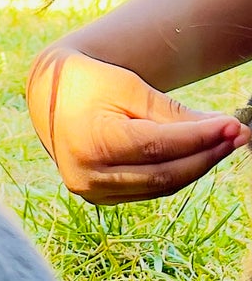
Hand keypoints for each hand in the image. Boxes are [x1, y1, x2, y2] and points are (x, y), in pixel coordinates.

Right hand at [26, 45, 249, 203]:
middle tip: (239, 135)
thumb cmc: (90, 84)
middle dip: (206, 155)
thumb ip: (171, 112)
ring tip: (224, 144)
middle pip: (163, 174)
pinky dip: (175, 175)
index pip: (158, 147)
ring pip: (159, 187)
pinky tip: (195, 156)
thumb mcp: (129, 87)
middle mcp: (88, 175)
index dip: (200, 139)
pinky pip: (147, 190)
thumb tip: (222, 128)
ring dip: (196, 167)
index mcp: (92, 143)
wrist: (48, 98)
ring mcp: (90, 190)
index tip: (234, 125)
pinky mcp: (97, 196)